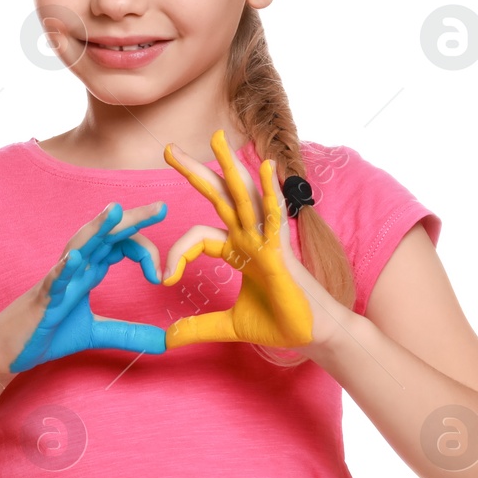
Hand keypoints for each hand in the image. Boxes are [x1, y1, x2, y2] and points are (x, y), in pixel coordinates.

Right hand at [0, 201, 167, 376]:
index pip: (119, 246)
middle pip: (104, 236)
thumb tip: (166, 342)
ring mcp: (56, 282)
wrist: (5, 350)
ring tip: (116, 211)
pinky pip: (53, 280)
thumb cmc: (44, 334)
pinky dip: (64, 268)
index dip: (144, 251)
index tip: (160, 275)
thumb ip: (129, 334)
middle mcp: (74, 269)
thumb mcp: (94, 334)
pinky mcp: (42, 301)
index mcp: (87, 272)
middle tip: (162, 207)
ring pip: (78, 246)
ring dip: (97, 228)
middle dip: (131, 219)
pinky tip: (76, 258)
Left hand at [159, 129, 314, 348]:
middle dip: (195, 171)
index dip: (176, 254)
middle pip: (218, 196)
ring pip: (244, 195)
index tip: (163, 279)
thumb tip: (167, 340)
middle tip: (168, 149)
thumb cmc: (279, 324)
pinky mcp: (282, 249)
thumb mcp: (228, 326)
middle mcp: (250, 237)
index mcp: (237, 249)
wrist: (313, 336)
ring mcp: (267, 239)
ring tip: (217, 137)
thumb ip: (197, 328)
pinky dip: (270, 190)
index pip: (197, 237)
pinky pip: (275, 214)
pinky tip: (265, 166)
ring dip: (230, 165)